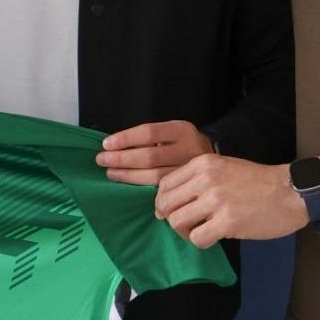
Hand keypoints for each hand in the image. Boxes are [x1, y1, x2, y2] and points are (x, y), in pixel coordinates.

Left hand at [95, 120, 213, 184]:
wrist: (216, 162)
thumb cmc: (183, 145)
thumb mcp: (172, 133)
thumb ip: (149, 138)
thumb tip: (113, 146)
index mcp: (182, 130)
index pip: (149, 132)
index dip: (125, 139)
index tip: (106, 144)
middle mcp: (189, 149)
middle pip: (149, 155)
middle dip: (122, 158)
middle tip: (102, 160)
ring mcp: (190, 171)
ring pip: (154, 175)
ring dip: (128, 175)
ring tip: (111, 173)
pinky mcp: (190, 188)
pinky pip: (162, 189)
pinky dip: (142, 188)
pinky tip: (128, 185)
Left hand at [153, 154, 307, 247]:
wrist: (291, 191)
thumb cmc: (259, 181)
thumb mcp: (224, 167)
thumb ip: (198, 178)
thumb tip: (171, 200)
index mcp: (202, 163)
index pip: (164, 184)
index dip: (162, 201)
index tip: (169, 211)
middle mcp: (205, 179)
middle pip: (166, 204)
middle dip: (169, 218)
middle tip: (184, 226)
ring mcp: (216, 200)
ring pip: (177, 222)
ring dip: (184, 232)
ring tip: (199, 231)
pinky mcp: (227, 222)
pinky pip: (197, 238)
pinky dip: (201, 242)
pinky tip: (213, 238)